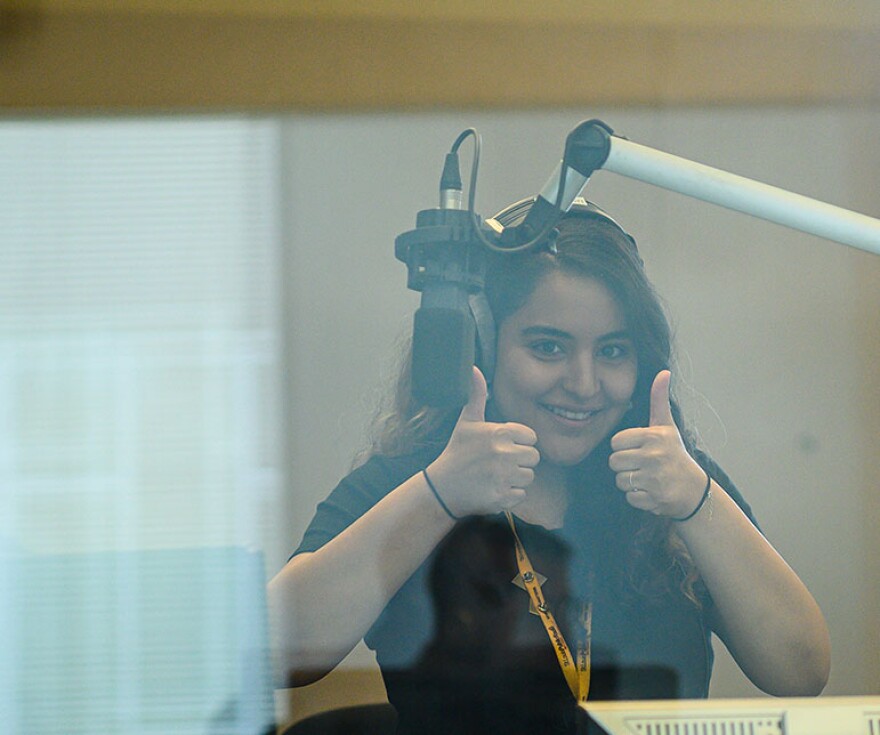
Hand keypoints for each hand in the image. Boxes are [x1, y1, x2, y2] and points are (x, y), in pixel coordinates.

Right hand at [426, 366, 539, 516]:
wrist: (442, 488)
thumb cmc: (457, 452)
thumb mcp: (466, 422)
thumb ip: (476, 395)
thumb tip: (473, 368)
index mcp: (499, 433)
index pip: (531, 438)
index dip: (519, 443)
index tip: (501, 447)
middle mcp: (503, 453)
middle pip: (533, 458)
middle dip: (519, 462)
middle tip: (497, 464)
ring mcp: (503, 476)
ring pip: (528, 477)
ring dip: (514, 479)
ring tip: (494, 476)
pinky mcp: (501, 497)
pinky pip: (521, 495)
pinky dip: (509, 495)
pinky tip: (492, 489)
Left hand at [609, 370, 705, 517]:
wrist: (694, 489)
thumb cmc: (674, 454)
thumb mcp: (667, 425)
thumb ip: (659, 400)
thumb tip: (663, 371)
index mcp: (653, 437)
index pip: (615, 442)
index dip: (623, 447)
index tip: (638, 449)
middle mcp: (654, 456)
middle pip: (614, 462)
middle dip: (624, 466)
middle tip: (641, 465)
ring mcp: (654, 479)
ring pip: (620, 480)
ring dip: (630, 482)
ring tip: (646, 478)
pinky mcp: (654, 498)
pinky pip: (629, 497)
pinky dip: (637, 497)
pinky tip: (650, 491)